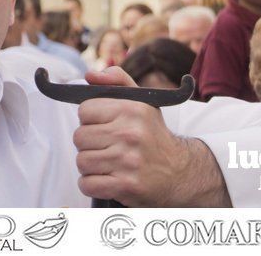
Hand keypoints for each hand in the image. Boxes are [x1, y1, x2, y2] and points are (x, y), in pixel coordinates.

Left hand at [74, 67, 230, 206]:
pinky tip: (107, 179)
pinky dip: (92, 185)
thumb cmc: (152, 134)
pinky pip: (87, 184)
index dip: (91, 119)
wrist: (180, 172)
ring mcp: (128, 161)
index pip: (84, 110)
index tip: (104, 126)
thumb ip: (116, 79)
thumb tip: (89, 75)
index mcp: (132, 109)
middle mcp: (131, 134)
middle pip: (79, 137)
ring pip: (81, 161)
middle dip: (89, 144)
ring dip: (91, 165)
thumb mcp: (141, 100)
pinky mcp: (126, 186)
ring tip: (108, 163)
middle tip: (107, 146)